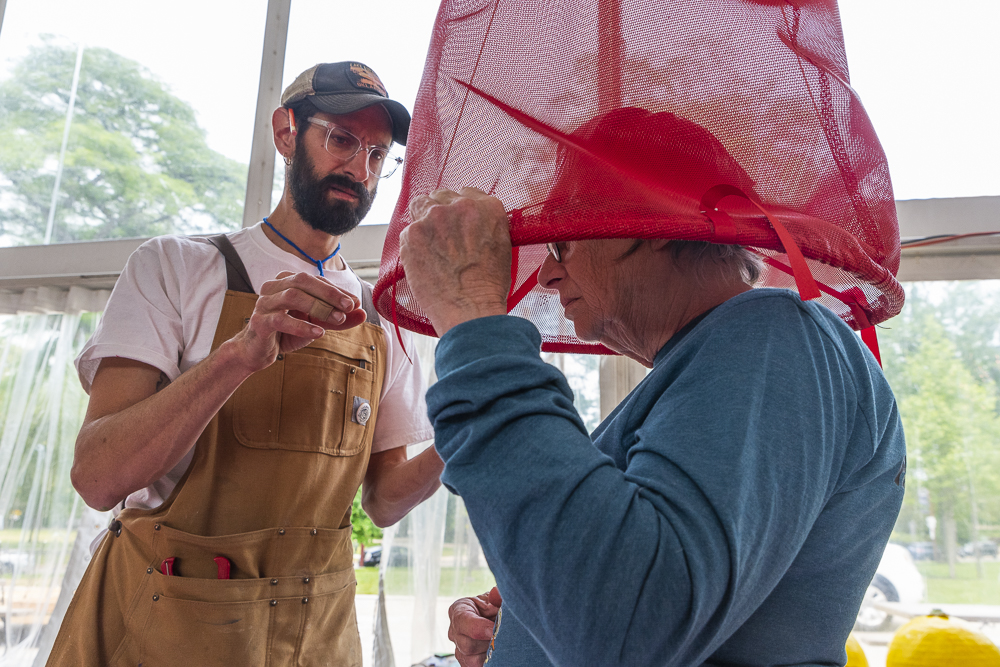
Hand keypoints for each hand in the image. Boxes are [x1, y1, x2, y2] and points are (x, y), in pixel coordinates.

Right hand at [228, 271, 366, 373]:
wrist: (258, 351)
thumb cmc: (287, 332)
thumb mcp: (316, 323)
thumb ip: (338, 318)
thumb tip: (363, 313)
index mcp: (287, 281)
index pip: (315, 280)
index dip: (336, 290)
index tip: (354, 303)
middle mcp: (273, 287)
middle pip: (303, 281)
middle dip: (329, 294)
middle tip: (349, 307)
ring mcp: (264, 303)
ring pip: (292, 296)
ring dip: (318, 307)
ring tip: (337, 320)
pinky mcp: (259, 322)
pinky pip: (281, 319)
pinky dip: (302, 326)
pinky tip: (318, 332)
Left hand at [400, 188, 510, 334]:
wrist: (470, 310)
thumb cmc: (488, 287)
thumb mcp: (502, 247)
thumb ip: (487, 225)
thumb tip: (473, 224)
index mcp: (488, 207)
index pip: (467, 194)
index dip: (460, 209)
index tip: (458, 222)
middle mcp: (460, 206)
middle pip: (441, 196)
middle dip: (441, 212)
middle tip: (443, 236)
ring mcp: (434, 217)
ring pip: (420, 205)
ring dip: (424, 221)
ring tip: (430, 245)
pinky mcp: (412, 234)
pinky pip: (408, 231)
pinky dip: (413, 244)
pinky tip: (423, 261)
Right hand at [448, 587, 502, 666]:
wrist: (494, 618)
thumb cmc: (494, 606)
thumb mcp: (495, 598)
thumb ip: (496, 597)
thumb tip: (497, 595)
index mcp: (458, 610)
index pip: (463, 621)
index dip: (481, 627)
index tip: (495, 629)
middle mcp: (454, 631)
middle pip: (467, 645)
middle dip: (489, 642)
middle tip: (504, 637)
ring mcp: (459, 649)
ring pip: (472, 660)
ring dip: (490, 653)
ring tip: (501, 643)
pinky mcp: (466, 662)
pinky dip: (489, 661)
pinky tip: (497, 653)